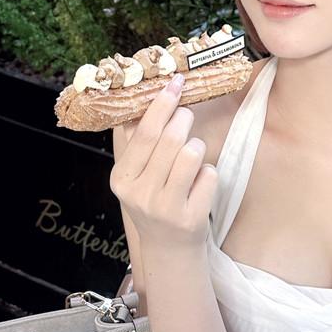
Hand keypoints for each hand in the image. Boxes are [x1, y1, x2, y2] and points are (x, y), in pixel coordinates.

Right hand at [110, 74, 217, 252]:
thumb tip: (137, 98)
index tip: (175, 83)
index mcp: (122, 178)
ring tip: (192, 154)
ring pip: (192, 154)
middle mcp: (140, 194)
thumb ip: (135, 141)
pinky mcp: (191, 218)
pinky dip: (208, 172)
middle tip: (187, 114)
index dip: (162, 104)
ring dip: (197, 146)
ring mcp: (166, 208)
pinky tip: (199, 183)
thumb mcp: (136, 176)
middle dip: (184, 118)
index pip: (144, 133)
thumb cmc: (155, 201)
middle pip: (171, 140)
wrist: (169, 248)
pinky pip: (209, 175)